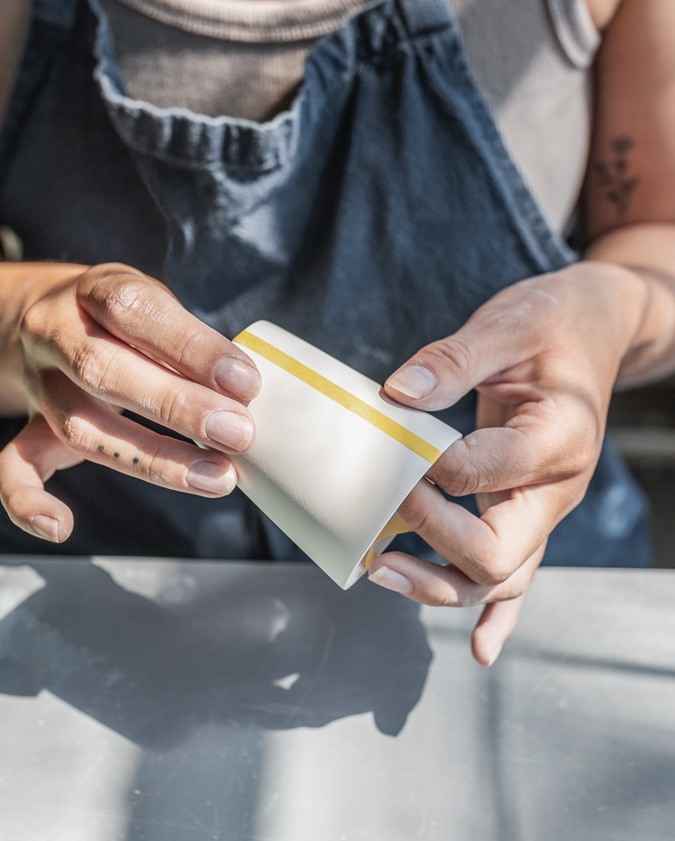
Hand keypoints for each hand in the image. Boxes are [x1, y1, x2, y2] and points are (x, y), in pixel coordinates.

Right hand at [0, 264, 260, 543]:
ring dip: (152, 459)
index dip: (190, 347)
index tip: (243, 381)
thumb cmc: (126, 317)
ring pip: (80, 428)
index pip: (134, 310)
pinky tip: (60, 527)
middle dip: (177, 406)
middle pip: (103, 370)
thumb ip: (190, 342)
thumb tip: (243, 394)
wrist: (52, 316)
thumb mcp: (156, 304)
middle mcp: (53, 333)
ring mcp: (38, 384)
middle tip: (237, 433)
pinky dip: (27, 501)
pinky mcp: (31, 427)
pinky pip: (12, 466)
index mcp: (92, 290)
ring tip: (217, 478)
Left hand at [368, 261, 646, 664]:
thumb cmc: (555, 323)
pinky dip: (497, 614)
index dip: (426, 471)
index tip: (386, 454)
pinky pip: (520, 575)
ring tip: (382, 572)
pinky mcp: (532, 510)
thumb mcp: (507, 324)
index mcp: (560, 435)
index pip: (484, 470)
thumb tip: (396, 394)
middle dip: (431, 542)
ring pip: (502, 575)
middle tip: (377, 521)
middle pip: (499, 549)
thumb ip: (452, 360)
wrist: (597, 329)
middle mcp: (559, 485)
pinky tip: (480, 650)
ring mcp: (547, 506)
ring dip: (441, 584)